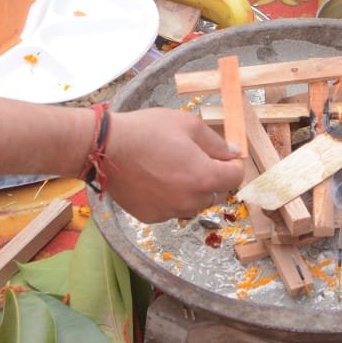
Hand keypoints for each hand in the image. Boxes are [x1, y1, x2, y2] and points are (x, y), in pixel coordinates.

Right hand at [104, 108, 245, 221]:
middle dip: (214, 177)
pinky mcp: (151, 217)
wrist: (106, 148)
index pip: (235, 177)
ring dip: (192, 189)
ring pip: (194, 203)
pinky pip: (171, 209)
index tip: (224, 154)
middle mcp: (189, 201)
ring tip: (174, 167)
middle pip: (216, 193)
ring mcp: (169, 212)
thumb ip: (216, 142)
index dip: (233, 163)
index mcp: (203, 178)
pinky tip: (157, 179)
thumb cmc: (148, 131)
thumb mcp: (189, 125)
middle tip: (196, 157)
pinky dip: (171, 197)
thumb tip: (233, 153)